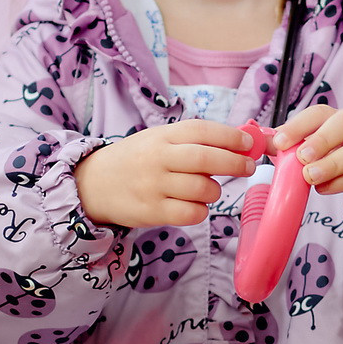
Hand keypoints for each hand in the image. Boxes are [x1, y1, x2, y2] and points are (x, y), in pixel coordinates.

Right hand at [75, 119, 253, 230]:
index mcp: (162, 136)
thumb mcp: (159, 140)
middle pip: (206, 159)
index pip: (202, 130)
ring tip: (207, 188)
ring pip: (203, 189)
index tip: (249, 143)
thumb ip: (194, 141)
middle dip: (235, 164)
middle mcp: (158, 158)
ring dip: (214, 190)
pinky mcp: (152, 212)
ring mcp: (154, 186)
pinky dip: (201, 210)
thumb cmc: (137, 160)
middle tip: (248, 167)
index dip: (231, 136)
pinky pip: (192, 213)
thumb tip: (242, 142)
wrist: (93, 184)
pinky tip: (194, 205)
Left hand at [275, 104, 342, 202]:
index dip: (299, 125)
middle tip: (302, 157)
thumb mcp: (332, 140)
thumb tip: (263, 141)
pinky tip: (325, 188)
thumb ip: (299, 141)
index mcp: (341, 118)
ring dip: (332, 164)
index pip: (320, 113)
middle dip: (322, 139)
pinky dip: (342, 184)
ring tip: (311, 177)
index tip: (279, 141)